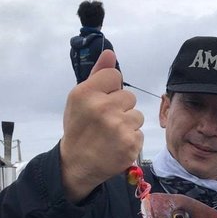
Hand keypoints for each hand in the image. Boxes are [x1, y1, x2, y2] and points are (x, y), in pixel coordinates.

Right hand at [60, 50, 143, 201]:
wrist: (77, 164)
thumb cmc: (79, 128)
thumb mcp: (79, 99)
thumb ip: (97, 75)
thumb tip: (110, 53)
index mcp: (87, 93)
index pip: (115, 76)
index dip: (110, 89)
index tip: (102, 100)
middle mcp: (103, 108)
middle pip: (130, 96)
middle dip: (121, 107)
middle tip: (106, 121)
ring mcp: (119, 127)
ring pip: (137, 115)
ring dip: (128, 123)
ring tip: (111, 134)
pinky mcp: (131, 144)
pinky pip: (139, 132)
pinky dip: (130, 139)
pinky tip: (116, 144)